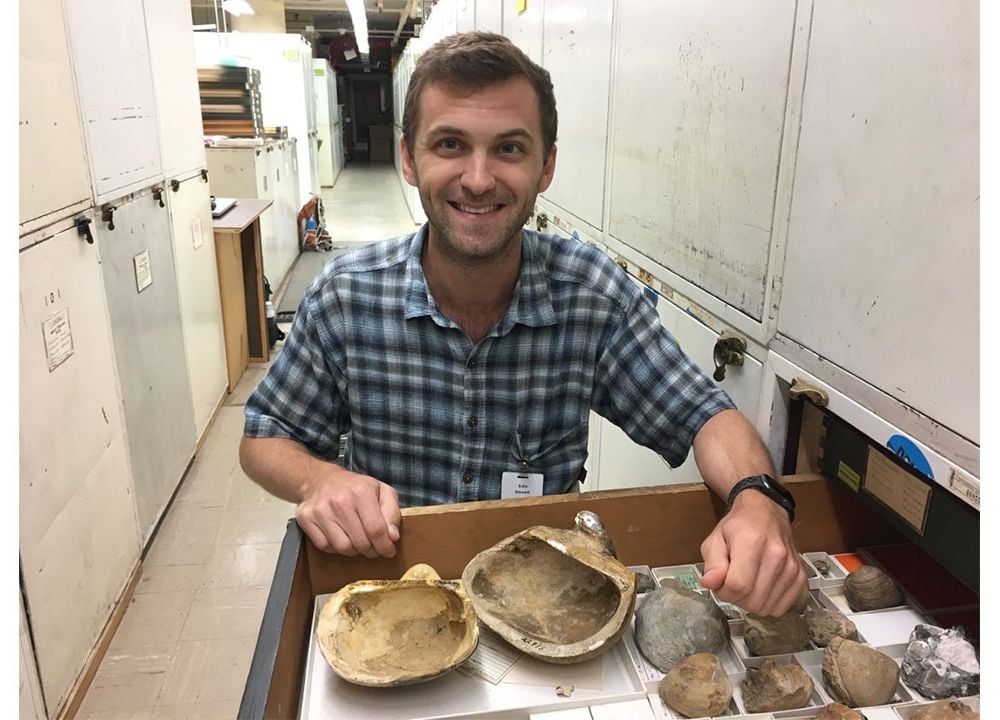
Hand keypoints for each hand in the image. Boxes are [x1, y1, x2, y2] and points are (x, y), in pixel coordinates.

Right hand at [295, 467, 401, 557]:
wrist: (320, 479)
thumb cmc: (355, 488)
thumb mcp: (381, 491)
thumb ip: (392, 513)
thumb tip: (393, 537)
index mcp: (361, 492)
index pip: (376, 529)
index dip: (385, 545)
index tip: (389, 551)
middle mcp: (340, 501)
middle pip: (361, 542)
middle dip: (371, 550)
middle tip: (374, 547)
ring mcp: (320, 511)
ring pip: (343, 548)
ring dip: (354, 550)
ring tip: (357, 540)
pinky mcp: (306, 519)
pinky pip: (325, 546)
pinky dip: (335, 547)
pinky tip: (340, 536)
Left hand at [698, 490, 805, 615]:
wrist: (766, 514)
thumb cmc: (739, 527)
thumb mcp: (715, 539)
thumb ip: (712, 563)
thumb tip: (710, 583)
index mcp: (752, 542)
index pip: (737, 585)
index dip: (723, 591)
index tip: (720, 582)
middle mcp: (776, 555)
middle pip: (753, 601)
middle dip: (736, 598)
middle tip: (732, 582)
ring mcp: (791, 567)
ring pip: (766, 608)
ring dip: (751, 602)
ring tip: (747, 582)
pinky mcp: (800, 577)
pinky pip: (780, 607)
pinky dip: (767, 603)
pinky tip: (761, 587)